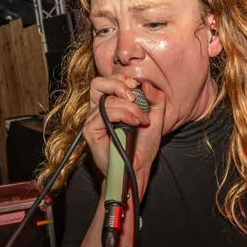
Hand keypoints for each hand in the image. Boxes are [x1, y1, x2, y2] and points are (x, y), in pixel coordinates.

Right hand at [84, 76, 164, 193]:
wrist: (138, 168)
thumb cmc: (142, 146)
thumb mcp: (156, 118)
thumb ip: (155, 99)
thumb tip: (146, 84)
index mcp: (109, 103)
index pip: (108, 81)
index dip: (122, 79)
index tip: (137, 87)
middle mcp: (98, 110)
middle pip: (98, 83)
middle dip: (119, 84)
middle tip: (134, 96)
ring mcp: (92, 120)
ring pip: (107, 101)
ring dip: (130, 108)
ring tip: (141, 120)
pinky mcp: (90, 131)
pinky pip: (104, 114)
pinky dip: (123, 115)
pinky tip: (134, 123)